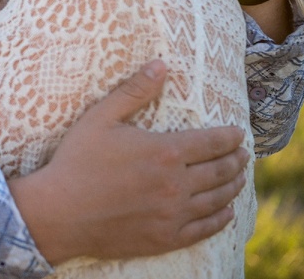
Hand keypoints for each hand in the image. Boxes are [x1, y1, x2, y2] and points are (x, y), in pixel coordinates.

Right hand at [10, 60, 248, 264]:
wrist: (60, 212)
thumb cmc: (76, 161)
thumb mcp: (100, 118)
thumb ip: (134, 91)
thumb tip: (160, 65)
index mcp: (164, 151)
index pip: (212, 143)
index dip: (229, 137)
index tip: (238, 134)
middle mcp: (176, 184)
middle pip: (220, 171)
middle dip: (236, 161)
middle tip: (244, 156)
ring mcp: (173, 214)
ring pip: (216, 199)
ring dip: (233, 187)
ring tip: (239, 179)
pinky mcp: (166, 238)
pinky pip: (204, 229)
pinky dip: (220, 219)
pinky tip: (226, 213)